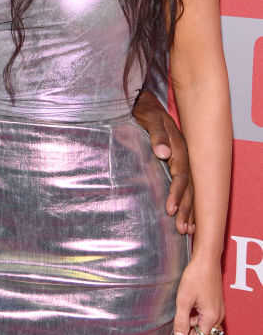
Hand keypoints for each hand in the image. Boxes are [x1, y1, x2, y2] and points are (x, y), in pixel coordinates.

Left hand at [132, 90, 194, 233]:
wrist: (144, 103)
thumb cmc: (145, 111)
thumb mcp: (150, 119)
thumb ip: (157, 136)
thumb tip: (163, 153)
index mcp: (179, 148)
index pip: (180, 176)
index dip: (177, 194)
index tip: (171, 210)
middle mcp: (182, 157)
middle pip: (188, 188)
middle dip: (187, 209)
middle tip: (182, 230)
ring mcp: (180, 161)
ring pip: (189, 190)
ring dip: (189, 210)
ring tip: (187, 231)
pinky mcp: (175, 164)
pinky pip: (184, 187)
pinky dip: (187, 203)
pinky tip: (187, 218)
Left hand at [170, 256, 224, 334]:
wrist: (206, 260)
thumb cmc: (195, 277)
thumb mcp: (184, 300)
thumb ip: (181, 321)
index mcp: (211, 318)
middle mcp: (217, 317)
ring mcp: (218, 311)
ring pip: (206, 330)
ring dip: (193, 334)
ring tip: (177, 334)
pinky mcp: (215, 305)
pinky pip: (207, 321)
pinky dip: (197, 325)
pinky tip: (185, 320)